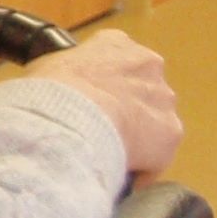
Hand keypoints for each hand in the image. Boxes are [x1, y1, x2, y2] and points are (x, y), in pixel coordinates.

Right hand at [27, 29, 180, 182]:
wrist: (70, 117)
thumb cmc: (51, 91)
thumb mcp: (45, 68)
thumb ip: (62, 75)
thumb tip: (49, 92)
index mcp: (116, 44)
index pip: (118, 61)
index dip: (104, 84)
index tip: (91, 101)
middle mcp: (148, 65)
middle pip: (142, 92)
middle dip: (126, 111)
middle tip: (99, 130)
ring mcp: (163, 100)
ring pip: (153, 124)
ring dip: (136, 139)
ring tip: (106, 155)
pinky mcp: (170, 134)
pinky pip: (156, 157)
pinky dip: (140, 169)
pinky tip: (116, 173)